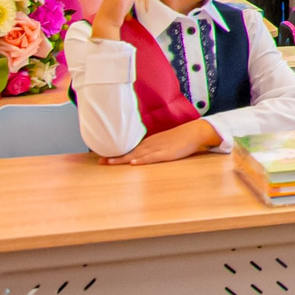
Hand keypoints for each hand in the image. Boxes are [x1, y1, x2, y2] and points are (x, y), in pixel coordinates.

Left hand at [103, 117, 219, 164]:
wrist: (194, 132)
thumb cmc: (180, 138)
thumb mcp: (163, 142)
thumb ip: (153, 147)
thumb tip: (143, 153)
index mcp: (149, 142)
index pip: (130, 149)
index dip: (117, 153)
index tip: (103, 157)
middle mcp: (150, 145)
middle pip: (130, 152)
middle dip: (115, 157)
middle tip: (101, 161)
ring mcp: (157, 149)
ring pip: (137, 155)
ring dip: (123, 159)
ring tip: (110, 163)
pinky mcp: (166, 153)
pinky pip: (152, 158)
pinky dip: (142, 160)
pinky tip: (134, 163)